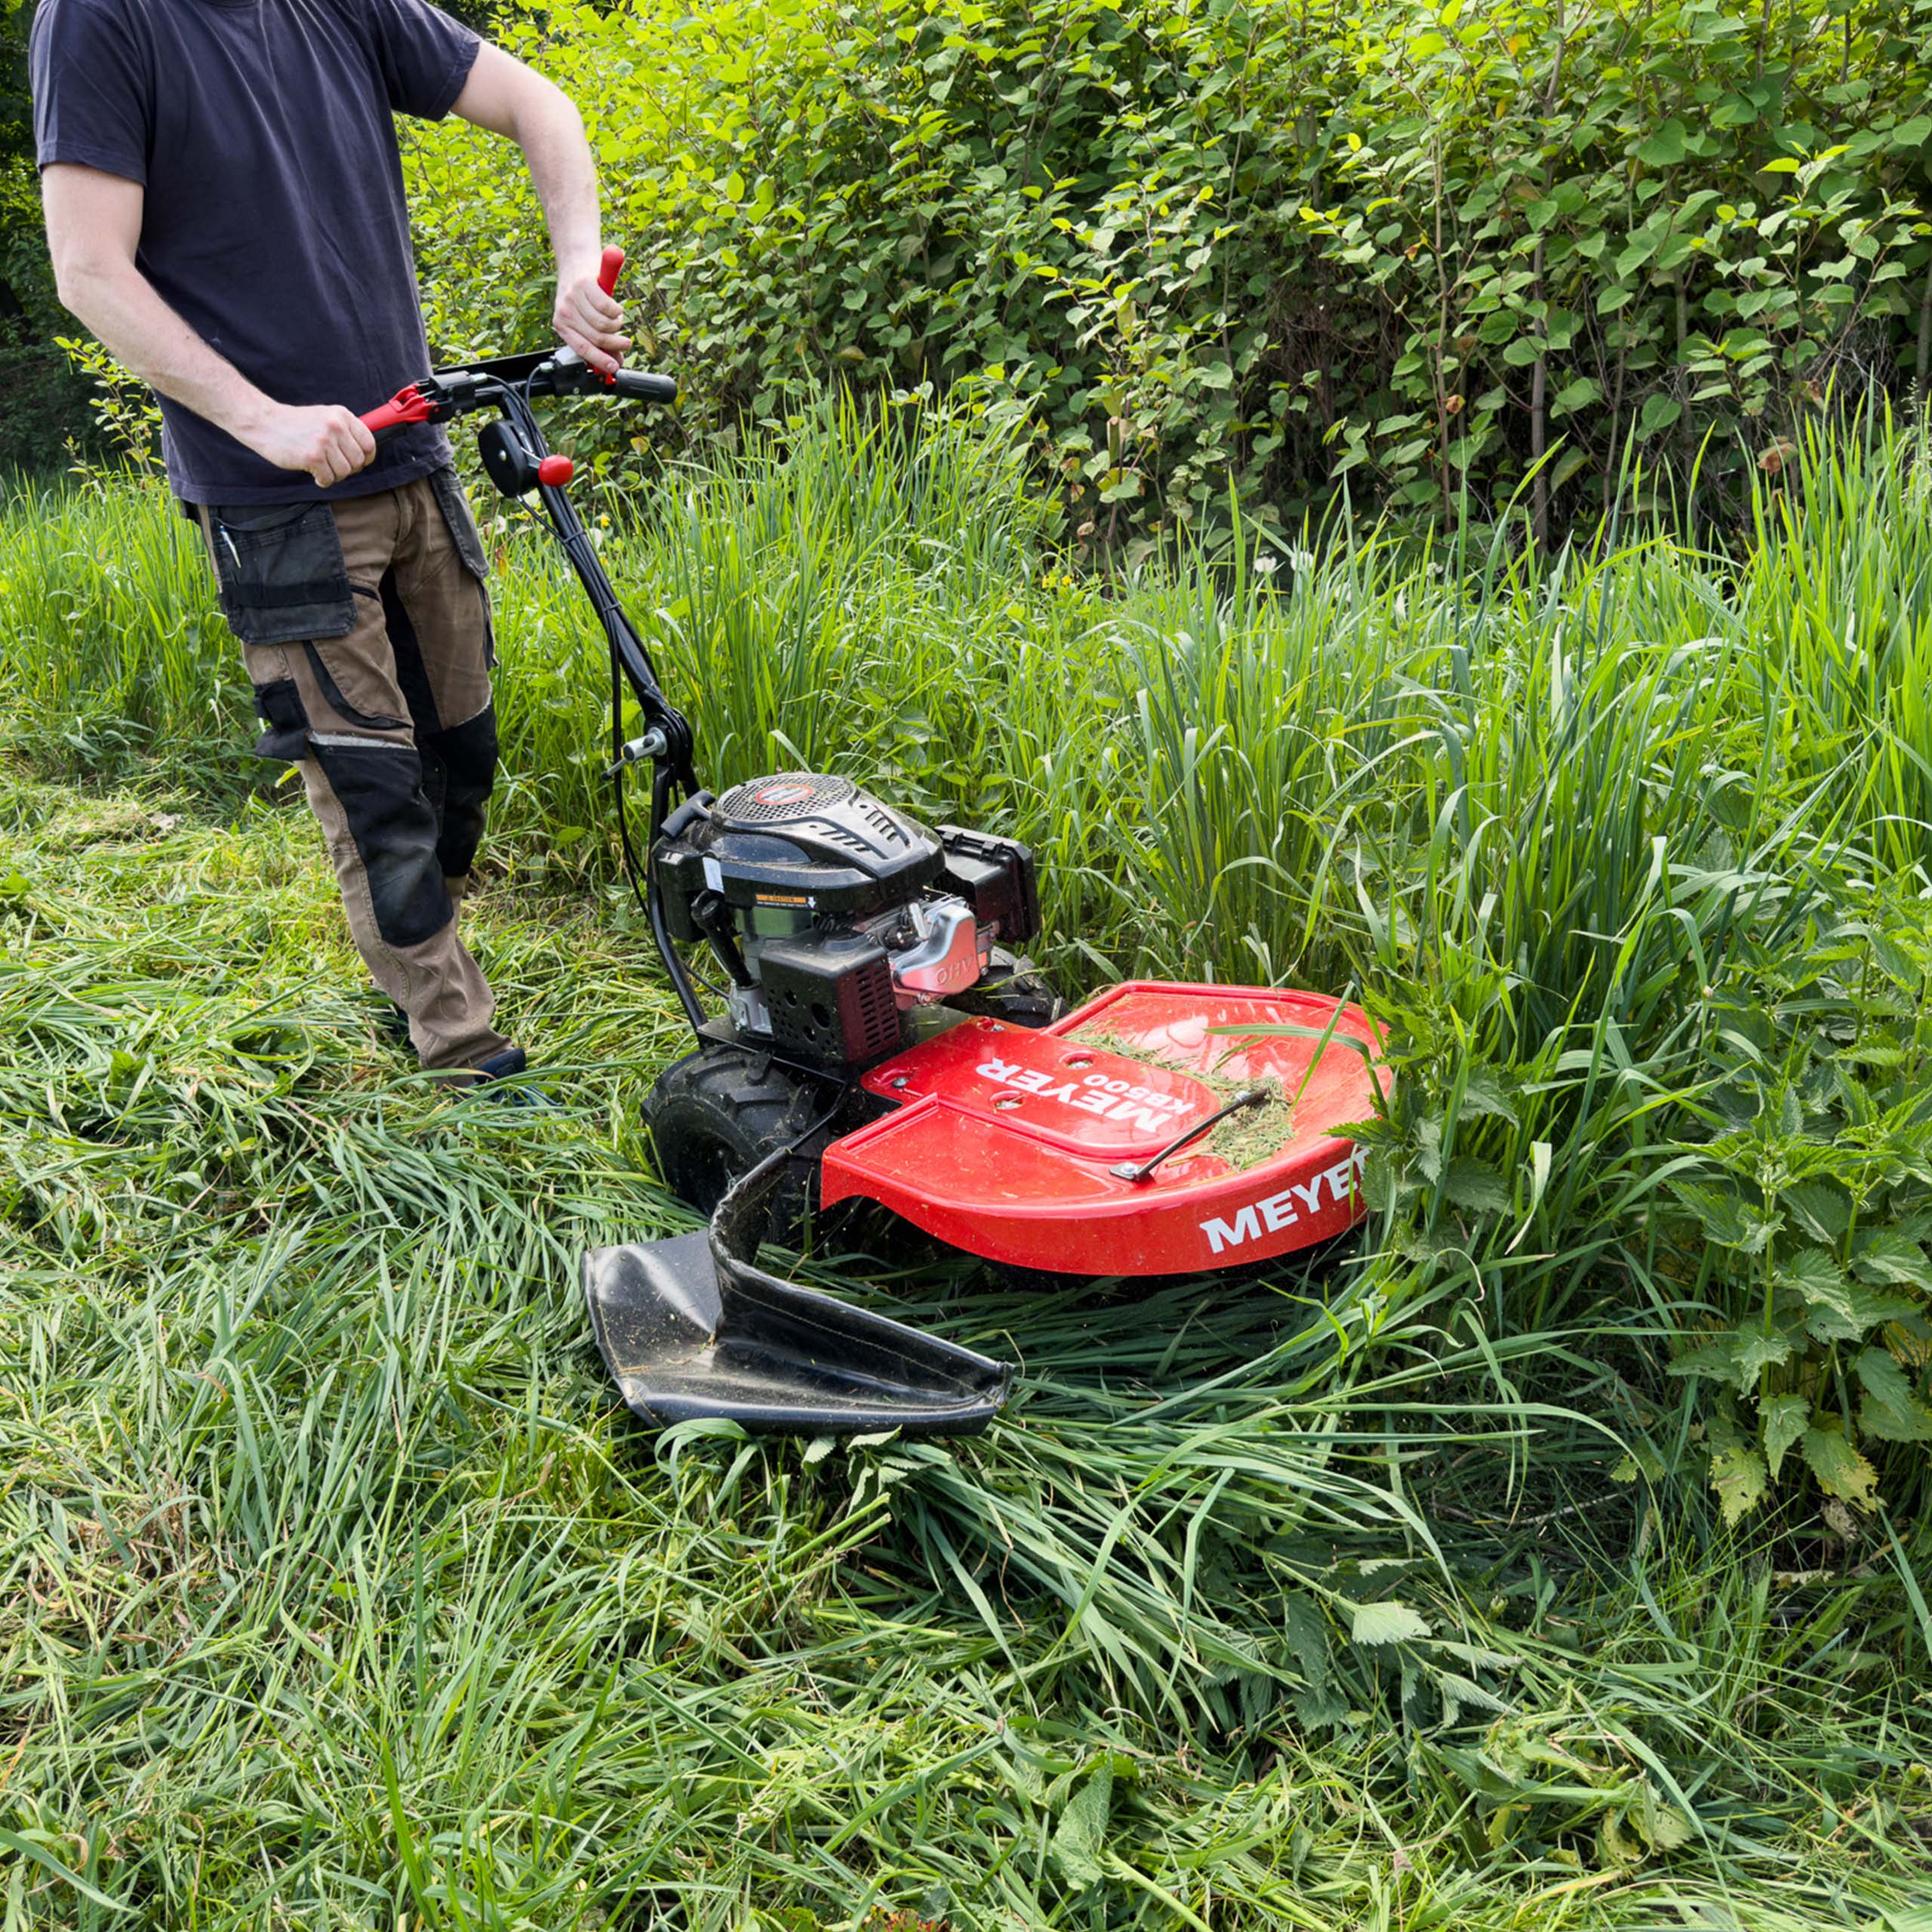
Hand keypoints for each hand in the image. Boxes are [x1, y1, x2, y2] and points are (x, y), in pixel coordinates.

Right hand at [244, 402, 377, 487]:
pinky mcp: (313, 457)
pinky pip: (329, 479)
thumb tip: (365, 454)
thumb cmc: (295, 423)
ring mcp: (324, 441)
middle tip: (333, 467)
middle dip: (348, 469)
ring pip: (345, 472)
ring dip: (334, 475)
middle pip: (358, 461)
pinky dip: (323, 481)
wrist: (264, 422)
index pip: (369, 443)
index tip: (358, 463)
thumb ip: (345, 431)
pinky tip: (314, 474)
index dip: (366, 458)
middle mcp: (336, 426)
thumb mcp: (324, 417)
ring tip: (322, 468)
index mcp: (342, 415)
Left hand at [553, 258, 629, 375]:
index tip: (614, 368)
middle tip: (626, 343)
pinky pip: (607, 307)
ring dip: (617, 324)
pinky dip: (617, 310)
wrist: (576, 260)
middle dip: (616, 344)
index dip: (600, 361)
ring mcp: (573, 298)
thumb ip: (597, 338)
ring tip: (617, 319)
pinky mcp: (585, 284)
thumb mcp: (584, 317)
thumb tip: (615, 360)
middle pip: (596, 338)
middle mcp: (565, 312)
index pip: (582, 349)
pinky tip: (616, 307)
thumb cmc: (582, 291)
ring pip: (603, 324)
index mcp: (562, 325)